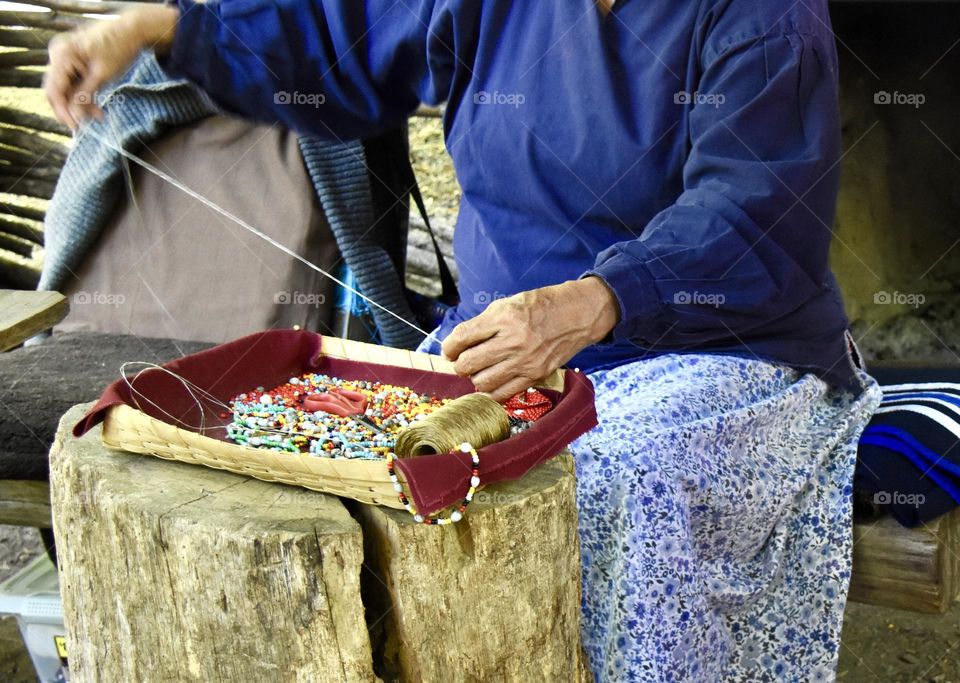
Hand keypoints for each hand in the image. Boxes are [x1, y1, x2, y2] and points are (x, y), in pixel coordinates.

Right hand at [44, 6, 179, 129]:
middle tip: (84, 127)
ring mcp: (65, 59)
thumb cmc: (118, 48)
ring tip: (99, 116)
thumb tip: (75, 116)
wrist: (131, 31)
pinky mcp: (75, 63)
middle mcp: (58, 55)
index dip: (62, 111)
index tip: (75, 128)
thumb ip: (85, 95)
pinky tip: (98, 110)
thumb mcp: (102, 75)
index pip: (54, 89)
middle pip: (57, 90)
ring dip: (81, 105)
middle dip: (71, 110)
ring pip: (67, 90)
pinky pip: (74, 84)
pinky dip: (85, 97)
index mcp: (62, 55)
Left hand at [441, 277, 619, 400]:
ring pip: (482, 382)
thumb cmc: (540, 306)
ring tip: (478, 370)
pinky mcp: (535, 376)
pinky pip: (503, 393)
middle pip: (468, 363)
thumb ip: (483, 323)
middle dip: (459, 364)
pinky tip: (490, 382)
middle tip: (462, 361)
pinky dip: (491, 391)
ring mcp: (525, 361)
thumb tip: (458, 343)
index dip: (448, 346)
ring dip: (474, 378)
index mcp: (504, 318)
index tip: (449, 349)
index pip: (462, 337)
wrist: (577, 315)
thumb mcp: (508, 303)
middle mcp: (514, 341)